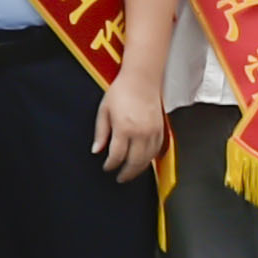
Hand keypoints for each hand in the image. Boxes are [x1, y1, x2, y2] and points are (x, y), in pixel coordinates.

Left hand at [92, 67, 167, 183]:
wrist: (142, 79)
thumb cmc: (121, 91)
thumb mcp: (104, 111)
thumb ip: (101, 133)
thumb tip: (96, 150)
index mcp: (124, 128)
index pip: (117, 156)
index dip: (110, 165)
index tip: (107, 167)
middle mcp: (140, 133)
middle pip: (134, 162)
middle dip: (126, 173)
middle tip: (120, 178)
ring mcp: (153, 132)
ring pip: (147, 159)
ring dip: (138, 169)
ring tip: (130, 172)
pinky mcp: (161, 130)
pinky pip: (156, 151)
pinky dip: (149, 159)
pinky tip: (143, 161)